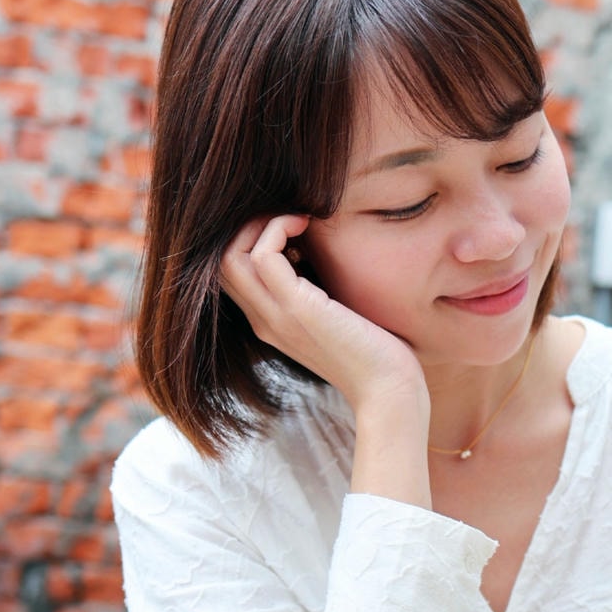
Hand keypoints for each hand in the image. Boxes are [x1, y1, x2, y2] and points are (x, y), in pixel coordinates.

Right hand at [221, 216, 429, 424]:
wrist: (390, 391)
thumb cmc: (375, 354)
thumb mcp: (336, 319)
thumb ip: (317, 294)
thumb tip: (316, 255)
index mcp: (270, 325)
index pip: (232, 276)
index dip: (252, 243)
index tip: (295, 236)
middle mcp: (264, 322)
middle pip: (221, 264)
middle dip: (249, 228)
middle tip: (291, 220)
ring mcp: (276, 317)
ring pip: (230, 257)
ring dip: (260, 225)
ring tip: (298, 221)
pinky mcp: (297, 309)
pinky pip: (263, 255)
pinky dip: (278, 228)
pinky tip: (306, 225)